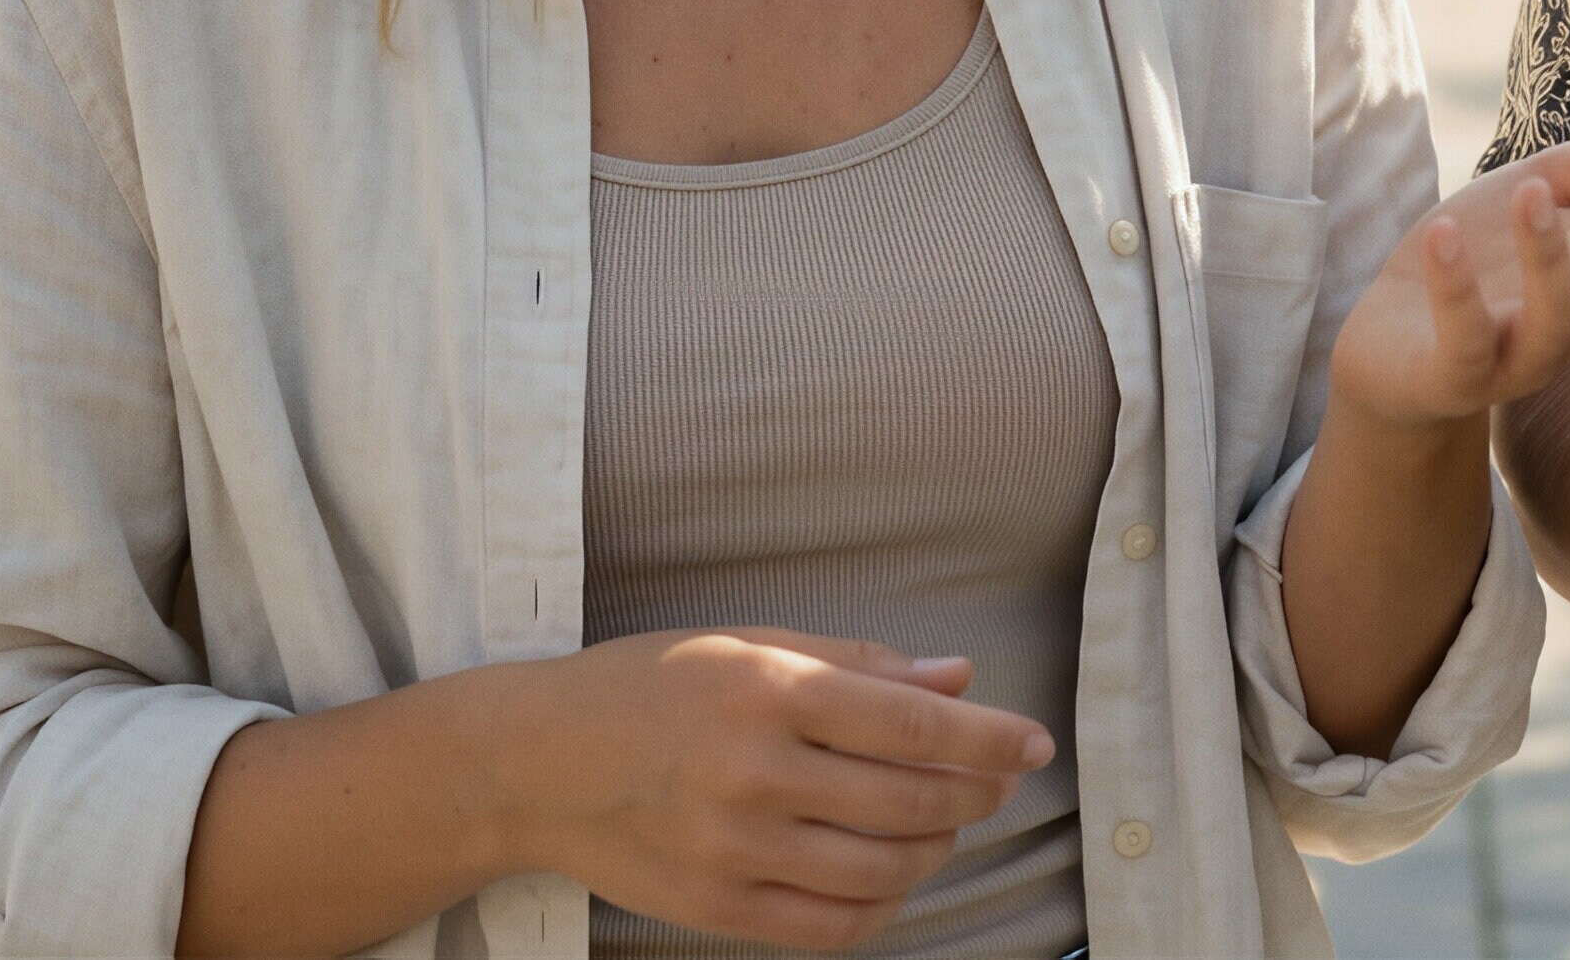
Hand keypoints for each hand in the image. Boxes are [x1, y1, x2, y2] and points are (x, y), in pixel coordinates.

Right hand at [493, 628, 1050, 951]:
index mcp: (768, 693)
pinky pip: (830, 926)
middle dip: (975, 792)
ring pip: (881, 869)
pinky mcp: (717, 909)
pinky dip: (882, 904)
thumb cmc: (649, 686)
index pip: (911, 721)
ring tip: (948, 821)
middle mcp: (754, 774)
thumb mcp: (750, 644)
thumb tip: (958, 675)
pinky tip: (894, 873)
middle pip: (907, 801)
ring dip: (937, 848)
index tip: (1034, 740)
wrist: (535, 763)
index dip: (986, 736)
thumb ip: (859, 662)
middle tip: (1001, 779)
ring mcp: (735, 851)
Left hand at [1328, 93, 1569, 431]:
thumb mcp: (1546, 190)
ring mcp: (1516, 355)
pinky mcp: (1452, 375)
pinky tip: (1444, 235)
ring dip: (1549, 260)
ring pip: (1554, 322)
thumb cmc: (1486, 259)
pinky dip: (1456, 292)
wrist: (1393, 345)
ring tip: (1535, 192)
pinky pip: (1463, 342)